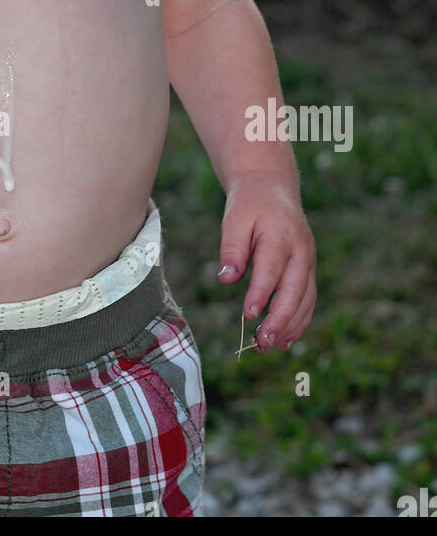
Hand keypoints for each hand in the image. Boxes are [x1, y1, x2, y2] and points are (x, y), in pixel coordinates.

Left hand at [217, 175, 316, 351]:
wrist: (271, 189)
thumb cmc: (249, 205)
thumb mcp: (234, 219)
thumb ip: (232, 248)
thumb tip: (227, 279)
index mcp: (281, 235)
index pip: (272, 268)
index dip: (262, 292)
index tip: (249, 314)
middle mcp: (301, 250)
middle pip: (294, 290)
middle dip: (280, 319)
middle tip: (263, 342)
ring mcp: (309, 262)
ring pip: (305, 299)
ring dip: (290, 326)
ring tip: (272, 347)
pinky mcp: (308, 271)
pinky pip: (308, 299)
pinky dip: (299, 320)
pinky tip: (285, 339)